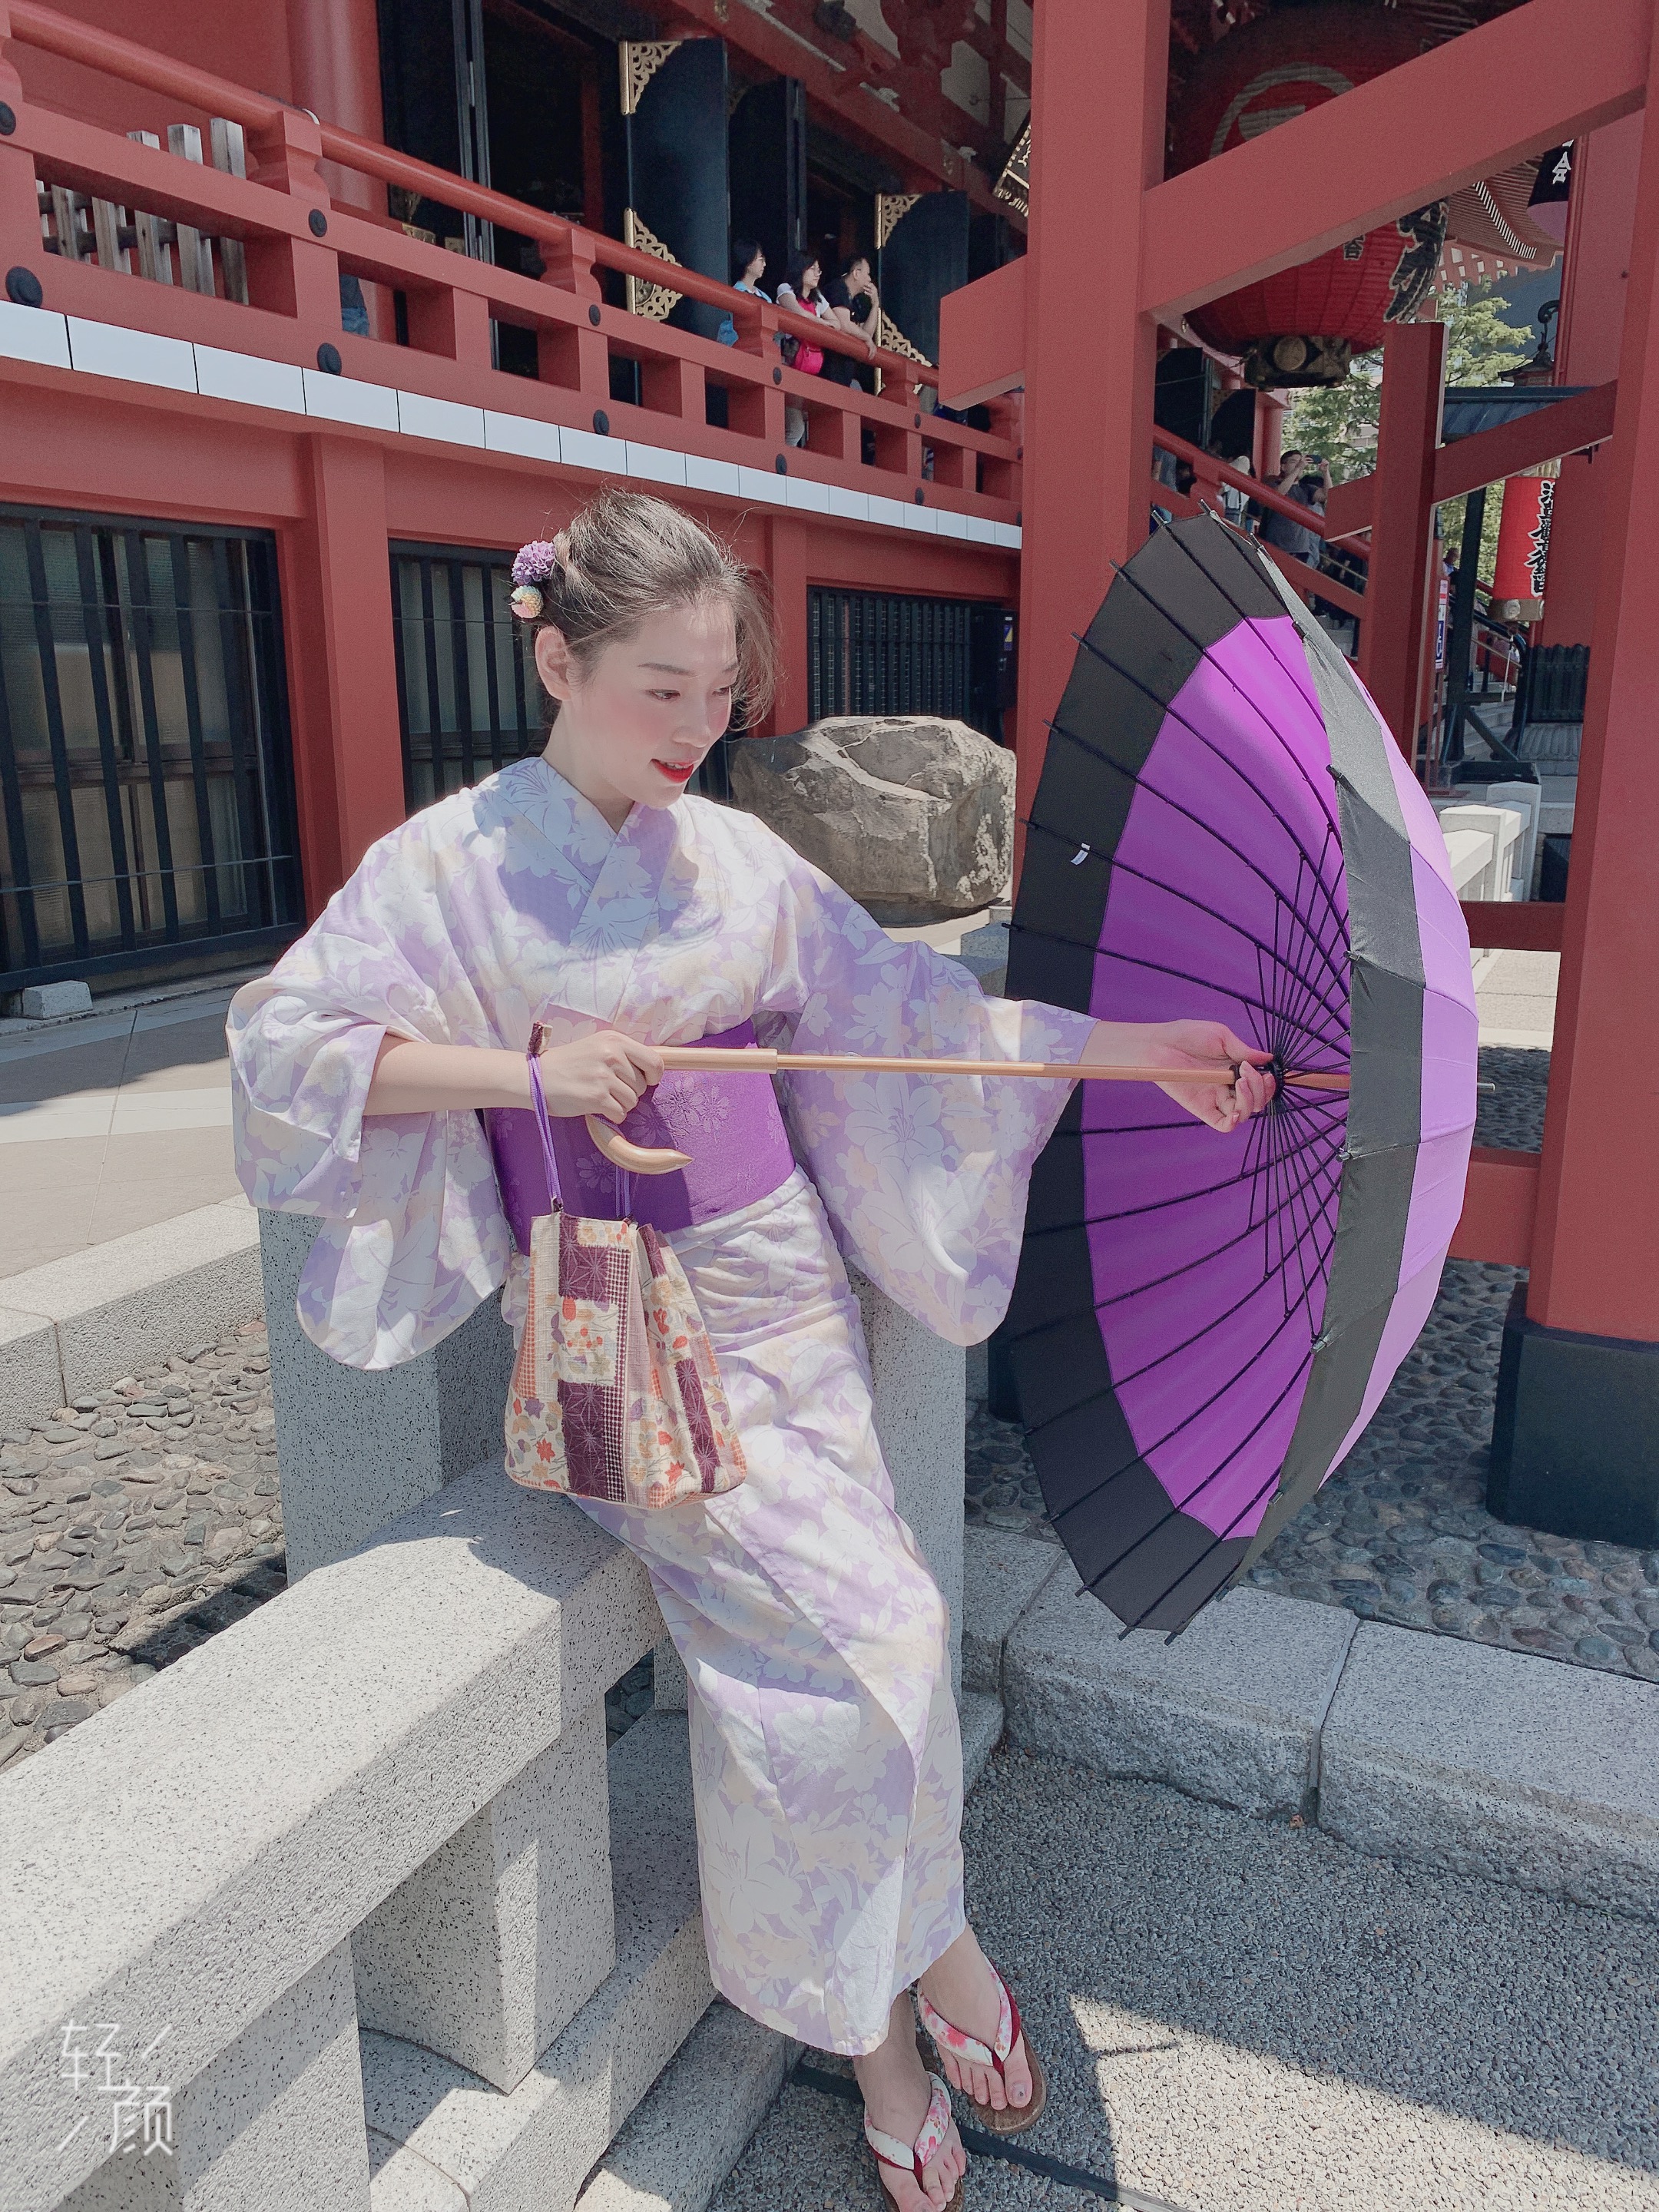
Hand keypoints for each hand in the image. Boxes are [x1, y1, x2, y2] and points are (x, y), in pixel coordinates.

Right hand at [534, 1030, 663, 1122]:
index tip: (646, 1081)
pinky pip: (620, 1113)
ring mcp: (604, 1077)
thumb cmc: (570, 1064)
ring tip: (599, 1095)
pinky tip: (596, 1106)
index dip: (654, 1076)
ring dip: (619, 1104)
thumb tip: (653, 1071)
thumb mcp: (598, 1046)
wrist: (536, 1077)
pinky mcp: (596, 1097)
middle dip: (629, 1091)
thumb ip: (624, 1054)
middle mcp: (612, 1055)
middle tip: (607, 1087)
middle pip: (643, 1085)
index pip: (654, 1061)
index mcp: (615, 1040)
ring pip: (633, 1101)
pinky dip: (611, 1115)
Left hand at [1084, 1018, 1275, 1132]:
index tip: (1267, 1071)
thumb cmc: (1186, 1035)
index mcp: (1234, 1069)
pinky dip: (1235, 1121)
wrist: (1158, 1044)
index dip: (1267, 1083)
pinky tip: (1236, 1109)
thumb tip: (1269, 1059)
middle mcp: (1227, 1087)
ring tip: (1239, 1080)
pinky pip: (1223, 1125)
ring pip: (1245, 1113)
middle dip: (1261, 1090)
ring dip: (1250, 1099)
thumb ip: (1245, 1050)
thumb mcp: (1221, 1037)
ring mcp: (1215, 1099)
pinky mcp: (1201, 1109)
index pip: (1259, 1085)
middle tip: (1250, 1072)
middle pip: (1256, 1101)